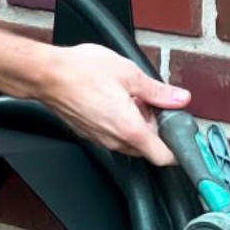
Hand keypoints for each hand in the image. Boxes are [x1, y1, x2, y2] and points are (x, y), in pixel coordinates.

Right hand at [40, 43, 191, 165]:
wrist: (46, 74)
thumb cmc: (81, 72)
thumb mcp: (130, 74)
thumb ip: (158, 91)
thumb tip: (179, 98)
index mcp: (129, 128)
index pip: (164, 157)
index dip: (178, 149)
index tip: (183, 137)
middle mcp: (114, 139)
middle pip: (147, 148)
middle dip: (156, 129)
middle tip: (155, 105)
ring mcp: (98, 138)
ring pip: (129, 141)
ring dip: (137, 125)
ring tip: (131, 98)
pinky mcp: (87, 133)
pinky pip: (112, 135)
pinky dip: (120, 123)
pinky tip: (114, 100)